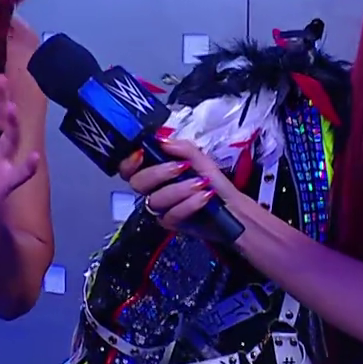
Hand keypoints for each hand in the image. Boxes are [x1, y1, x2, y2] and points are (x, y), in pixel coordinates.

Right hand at [126, 138, 243, 233]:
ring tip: (201, 183)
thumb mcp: (201, 160)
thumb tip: (162, 140)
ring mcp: (161, 208)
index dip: (129, 162)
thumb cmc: (215, 183)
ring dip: (179, 189)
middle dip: (157, 173)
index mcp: (157, 170)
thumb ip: (182, 148)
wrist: (233, 208)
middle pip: (137, 183)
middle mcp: (155, 189)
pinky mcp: (171, 223)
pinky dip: (189, 204)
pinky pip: (171, 215)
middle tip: (181, 168)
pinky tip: (204, 197)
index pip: (130, 167)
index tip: (142, 154)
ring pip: (154, 200)